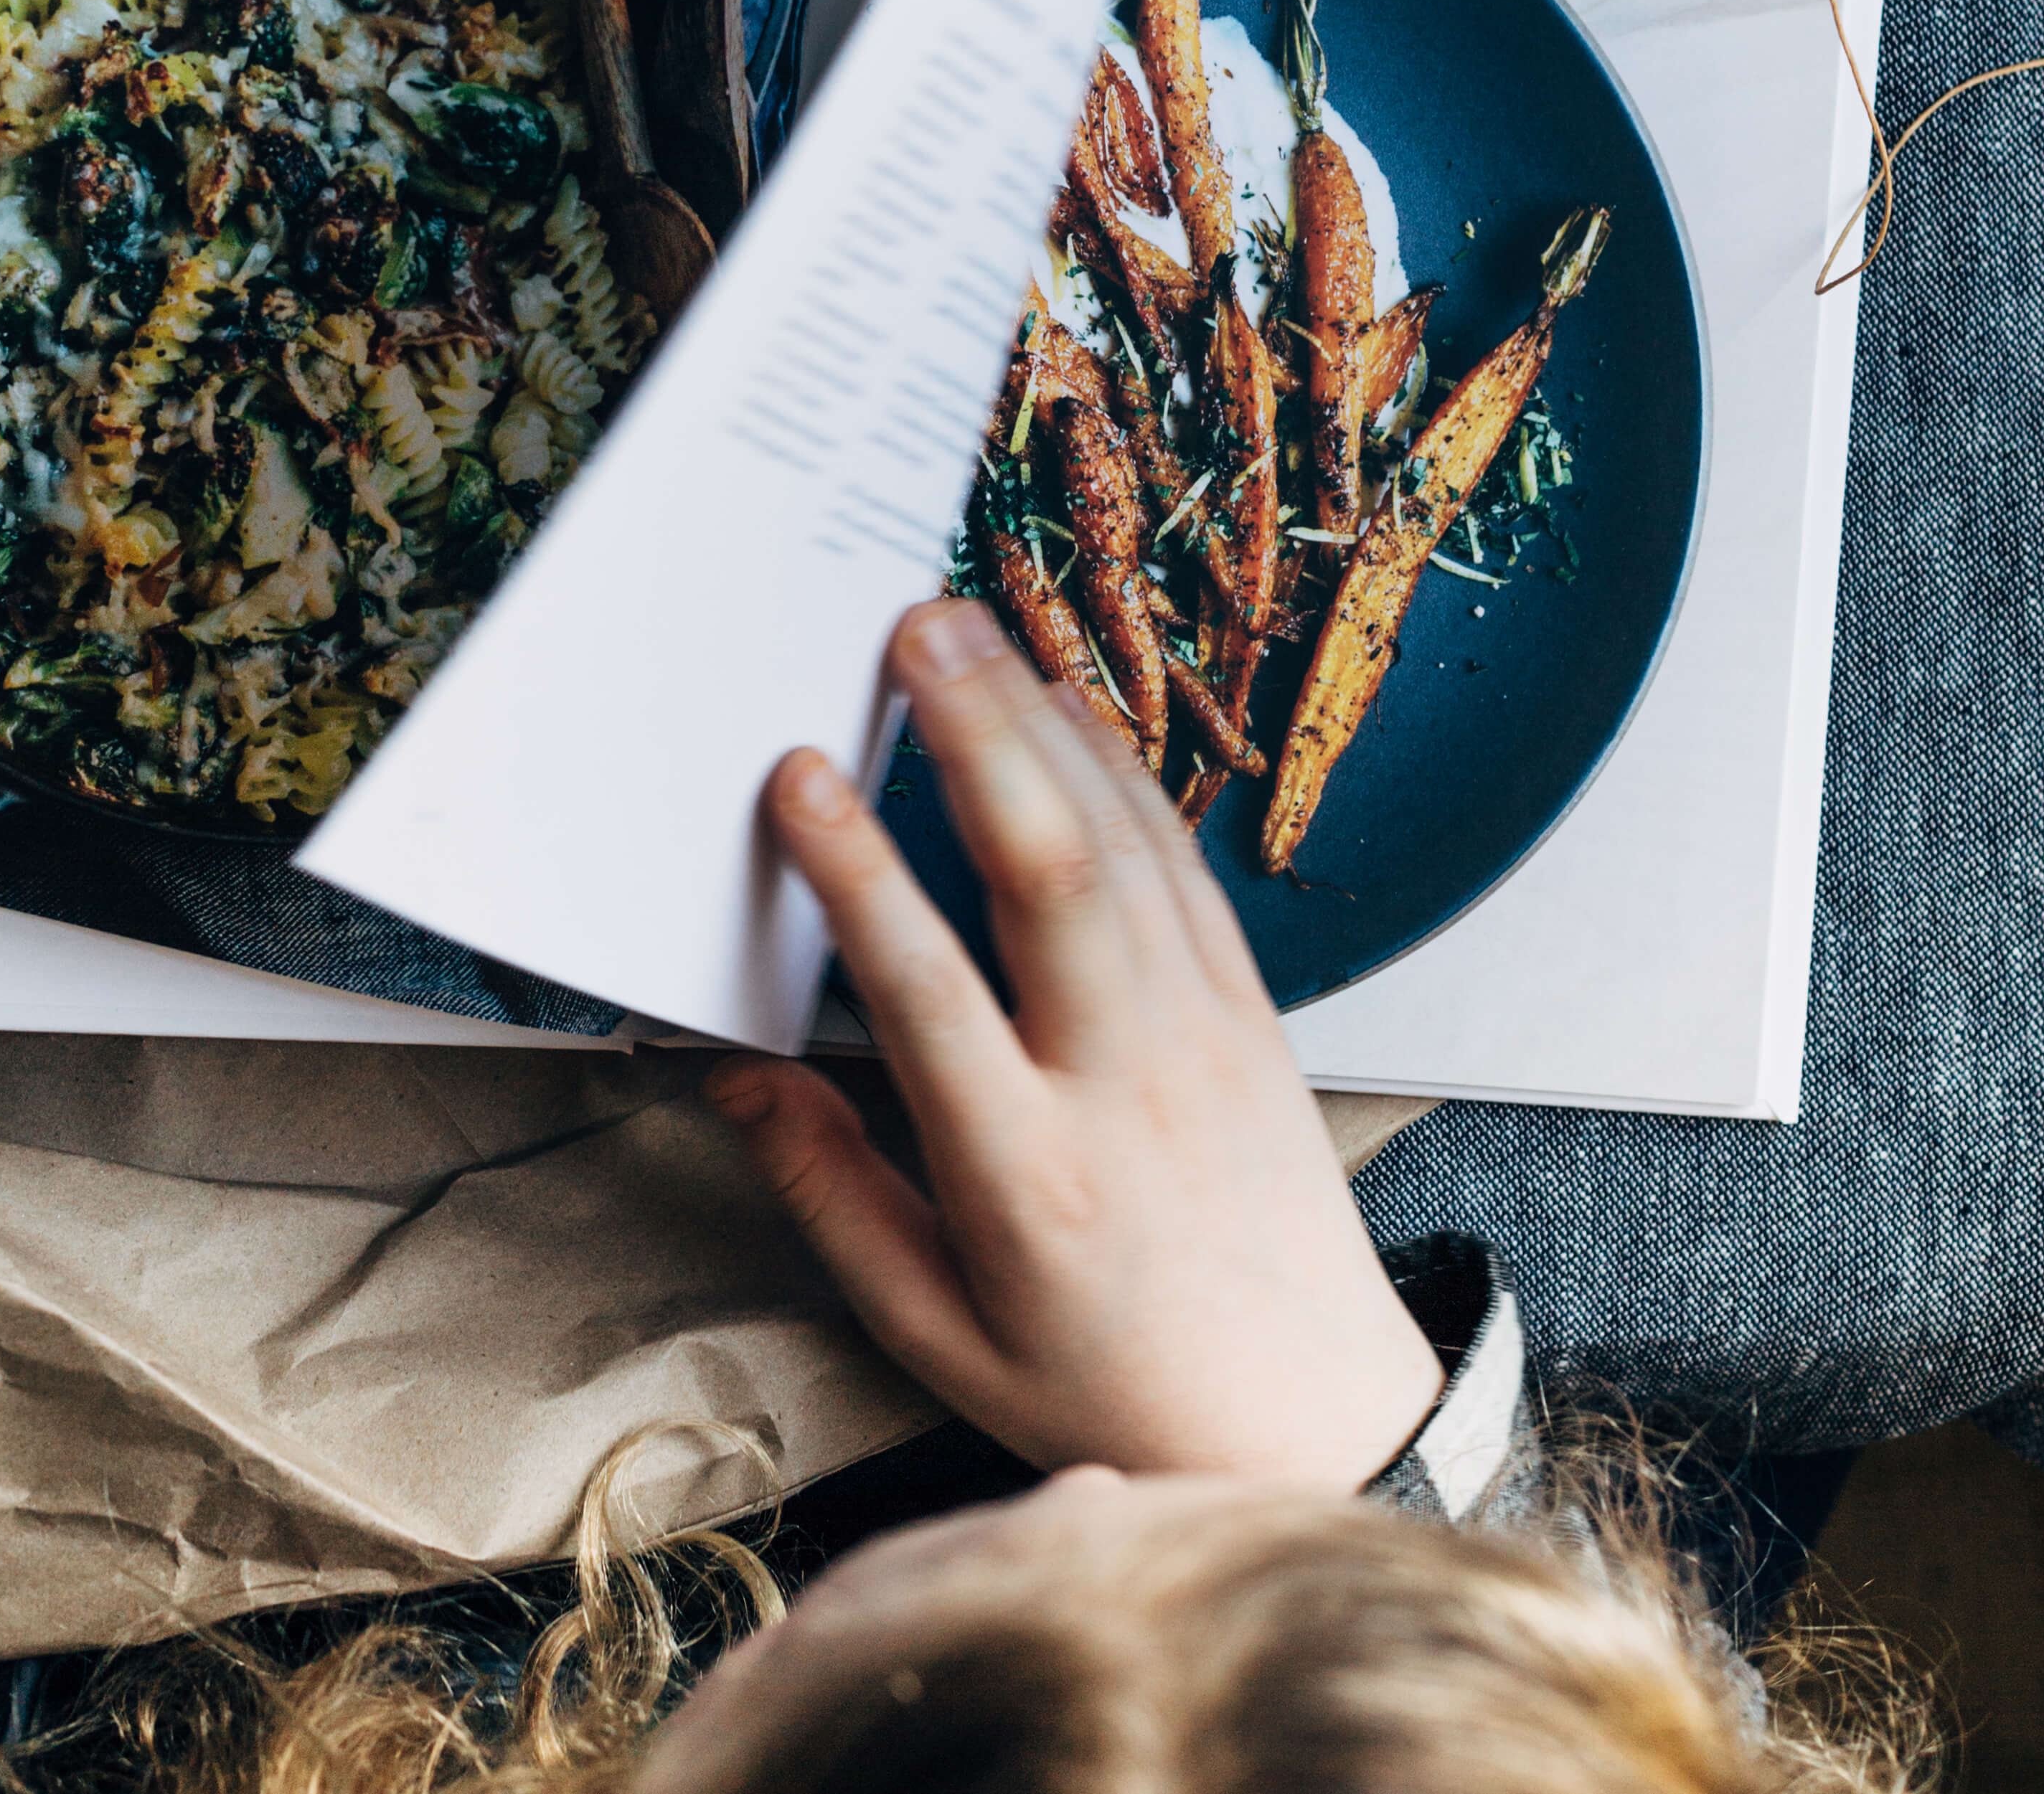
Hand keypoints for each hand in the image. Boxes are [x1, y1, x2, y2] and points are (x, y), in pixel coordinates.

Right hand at [710, 597, 1443, 1489]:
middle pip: (1049, 878)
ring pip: (1120, 843)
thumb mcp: (935, 1327)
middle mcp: (1123, 1082)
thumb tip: (732, 1074)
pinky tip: (1066, 703)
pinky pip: (1179, 862)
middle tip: (910, 631)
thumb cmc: (1106, 1382)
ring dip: (1040, 719)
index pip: (928, 999)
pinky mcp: (1250, 1007)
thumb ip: (829, 1191)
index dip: (857, 880)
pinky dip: (1121, 767)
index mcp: (1028, 1176)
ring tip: (967, 626)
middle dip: (976, 738)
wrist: (1311, 1417)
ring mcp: (1201, 1032)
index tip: (798, 780)